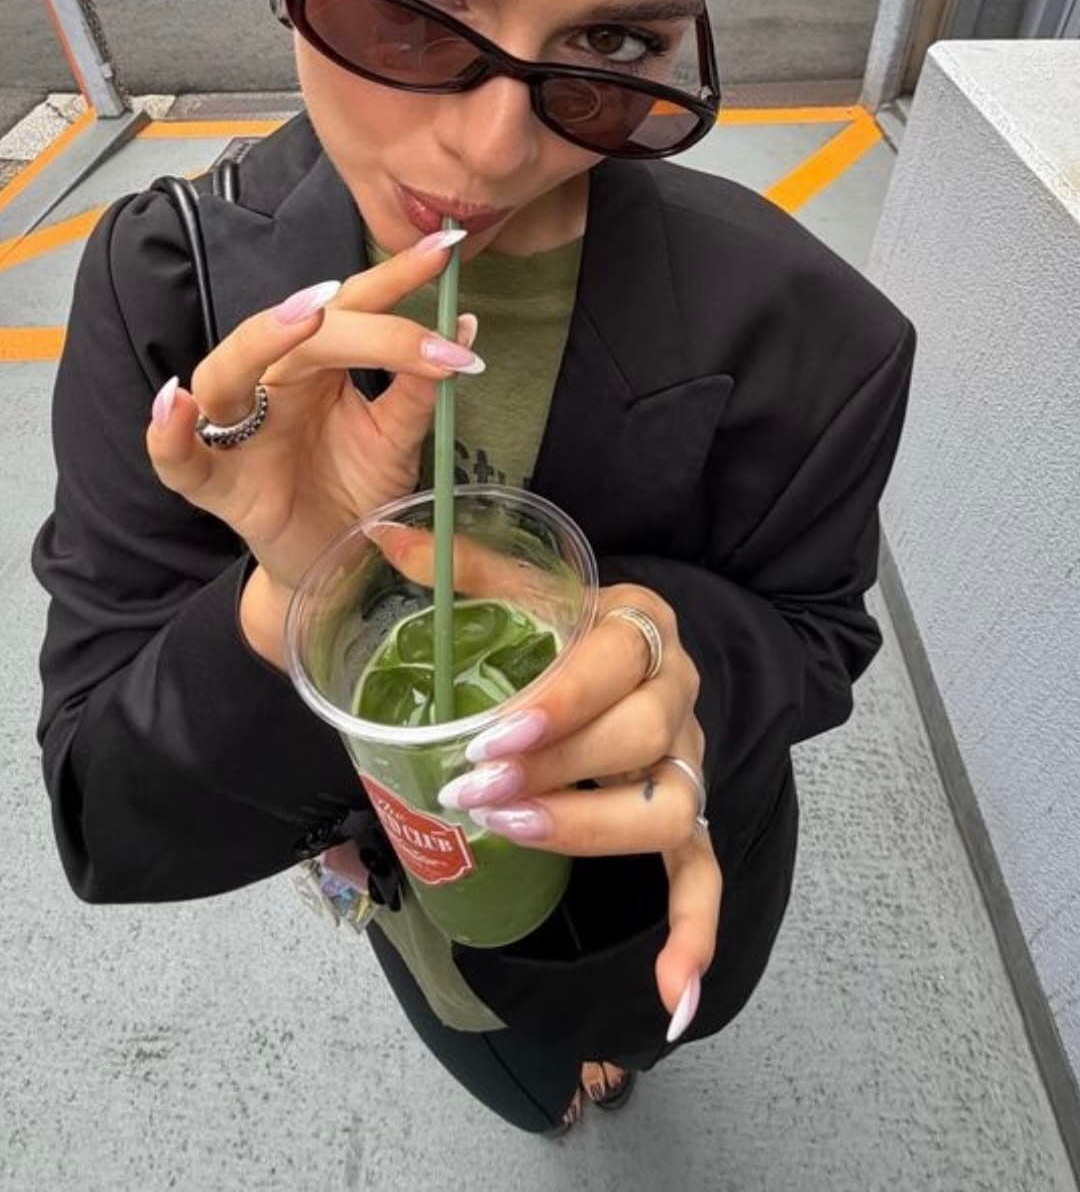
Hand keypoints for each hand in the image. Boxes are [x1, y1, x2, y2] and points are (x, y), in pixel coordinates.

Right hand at [145, 230, 482, 604]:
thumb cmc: (356, 490)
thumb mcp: (397, 439)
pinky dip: (169, 434)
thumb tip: (463, 328)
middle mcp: (271, 384)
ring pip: (227, 373)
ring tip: (301, 317)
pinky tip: (177, 405)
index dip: (396, 277)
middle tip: (398, 308)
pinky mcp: (217, 487)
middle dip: (350, 319)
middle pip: (297, 335)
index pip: (353, 308)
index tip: (444, 251)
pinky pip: (180, 460)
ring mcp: (237, 433)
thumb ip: (419, 391)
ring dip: (260, 341)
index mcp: (317, 365)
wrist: (335, 566)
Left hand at [368, 524, 721, 1039]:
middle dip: (555, 771)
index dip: (557, 706)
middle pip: (641, 739)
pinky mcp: (686, 811)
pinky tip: (671, 997)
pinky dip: (694, 934)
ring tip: (512, 832)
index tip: (489, 737)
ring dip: (592, 829)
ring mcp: (687, 757)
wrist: (630, 641)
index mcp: (641, 624)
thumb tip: (383, 538)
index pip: (614, 664)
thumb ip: (464, 566)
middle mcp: (678, 690)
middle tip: (475, 788)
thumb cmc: (569, 618)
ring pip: (668, 806)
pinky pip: (703, 874)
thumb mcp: (527, 584)